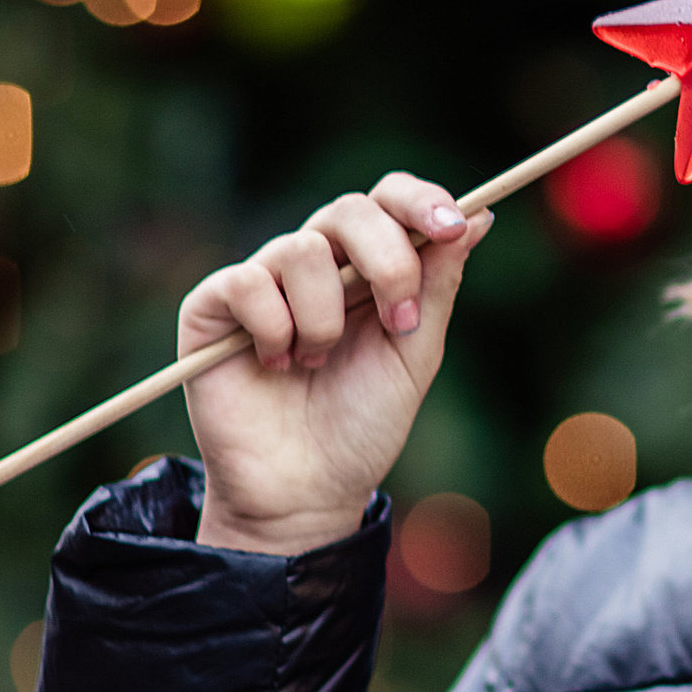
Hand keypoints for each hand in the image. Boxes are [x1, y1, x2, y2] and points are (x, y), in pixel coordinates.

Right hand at [182, 174, 490, 555]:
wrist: (307, 492)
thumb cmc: (362, 425)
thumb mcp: (415, 355)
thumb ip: (438, 286)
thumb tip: (479, 216)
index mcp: (367, 267)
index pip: (389, 199)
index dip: (420, 200)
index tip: (451, 227)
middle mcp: (315, 264)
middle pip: (349, 209)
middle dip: (388, 261)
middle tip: (399, 322)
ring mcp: (262, 281)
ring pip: (301, 250)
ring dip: (325, 318)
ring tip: (317, 364)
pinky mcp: (212, 306)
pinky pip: (248, 282)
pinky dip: (274, 328)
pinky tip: (275, 365)